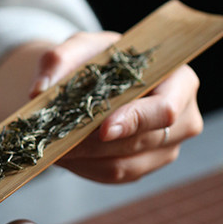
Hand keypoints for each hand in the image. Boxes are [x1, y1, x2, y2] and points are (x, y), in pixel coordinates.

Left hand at [30, 31, 202, 182]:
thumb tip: (40, 90)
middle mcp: (183, 118)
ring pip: (124, 166)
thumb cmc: (100, 60)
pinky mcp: (144, 166)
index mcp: (180, 81)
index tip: (103, 129)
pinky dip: (85, 167)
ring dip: (85, 159)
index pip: (165, 110)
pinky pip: (113, 176)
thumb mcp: (81, 47)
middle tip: (58, 139)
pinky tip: (65, 155)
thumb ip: (60, 60)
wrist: (100, 81)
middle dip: (96, 143)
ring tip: (54, 146)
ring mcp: (166, 148)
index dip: (135, 121)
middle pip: (141, 142)